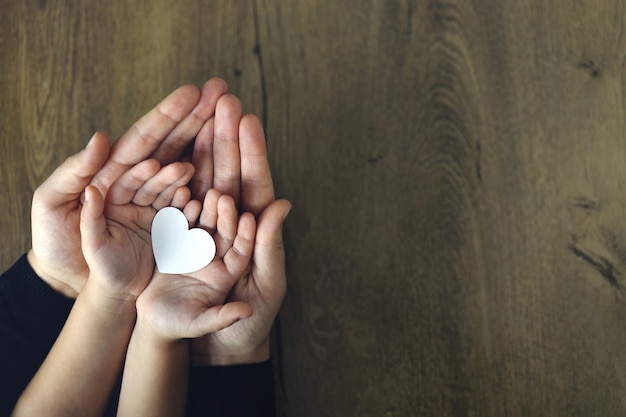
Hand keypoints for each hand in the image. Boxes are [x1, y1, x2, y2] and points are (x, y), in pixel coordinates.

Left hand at [28, 79, 227, 297]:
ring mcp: (155, 205)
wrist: (73, 287)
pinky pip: (190, 208)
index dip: (167, 115)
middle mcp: (136, 183)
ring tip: (225, 134)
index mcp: (109, 172)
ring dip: (206, 153)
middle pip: (170, 146)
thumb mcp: (51, 205)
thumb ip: (74, 173)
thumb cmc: (56, 246)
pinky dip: (206, 194)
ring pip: (185, 174)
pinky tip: (221, 180)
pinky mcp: (167, 228)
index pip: (142, 138)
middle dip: (195, 119)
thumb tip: (100, 139)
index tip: (192, 93)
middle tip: (221, 94)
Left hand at [80, 159, 193, 301]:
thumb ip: (90, 217)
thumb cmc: (100, 270)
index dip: (139, 173)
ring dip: (179, 186)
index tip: (154, 164)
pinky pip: (178, 215)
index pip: (126, 183)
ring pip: (166, 196)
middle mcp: (132, 205)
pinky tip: (197, 202)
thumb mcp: (91, 245)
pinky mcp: (167, 229)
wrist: (120, 294)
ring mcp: (151, 216)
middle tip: (183, 167)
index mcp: (111, 204)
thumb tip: (90, 190)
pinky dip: (187, 208)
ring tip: (192, 177)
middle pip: (150, 186)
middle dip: (166, 176)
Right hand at [135, 190, 255, 340]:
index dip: (245, 236)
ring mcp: (192, 250)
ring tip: (205, 192)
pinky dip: (180, 211)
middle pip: (222, 233)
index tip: (248, 218)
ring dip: (204, 208)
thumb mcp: (203, 325)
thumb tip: (246, 312)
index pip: (240, 251)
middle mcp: (212, 258)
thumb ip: (223, 317)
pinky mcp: (172, 245)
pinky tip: (180, 195)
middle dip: (224, 215)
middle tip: (224, 196)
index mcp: (226, 274)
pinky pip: (178, 225)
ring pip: (202, 224)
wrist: (149, 324)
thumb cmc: (180, 328)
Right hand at [188, 94, 291, 364]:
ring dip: (202, 147)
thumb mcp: (264, 288)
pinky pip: (176, 205)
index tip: (248, 119)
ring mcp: (202, 228)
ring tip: (199, 113)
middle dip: (227, 137)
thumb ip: (270, 248)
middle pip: (229, 173)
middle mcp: (230, 225)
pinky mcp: (178, 240)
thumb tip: (282, 207)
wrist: (207, 348)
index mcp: (255, 233)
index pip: (255, 186)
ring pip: (203, 181)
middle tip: (223, 99)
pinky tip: (174, 148)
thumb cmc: (244, 325)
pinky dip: (175, 178)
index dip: (252, 153)